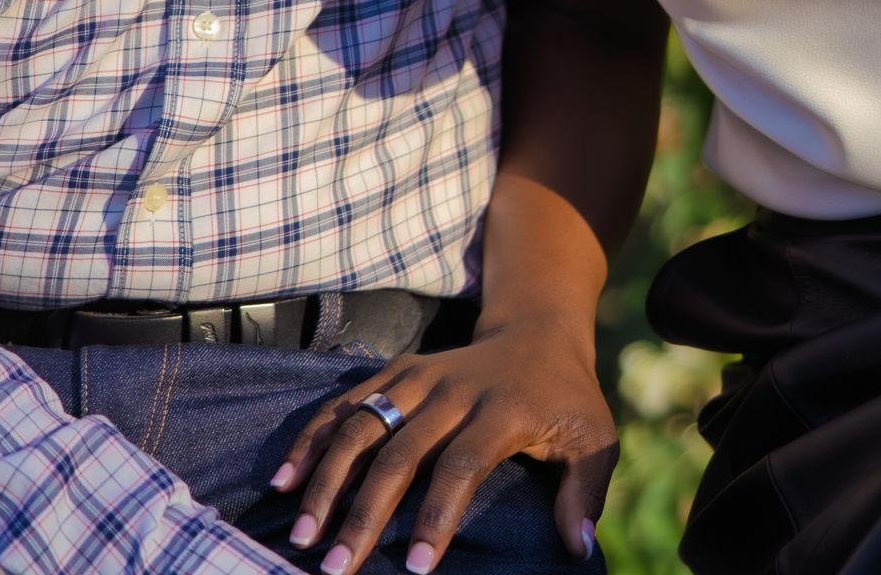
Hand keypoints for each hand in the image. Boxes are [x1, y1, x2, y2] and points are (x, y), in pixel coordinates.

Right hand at [271, 319, 614, 574]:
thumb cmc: (567, 398)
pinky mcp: (395, 370)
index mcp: (501, 410)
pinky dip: (313, 437)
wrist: (537, 329)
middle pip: (399, 452)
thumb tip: (576, 547)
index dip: (437, 515)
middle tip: (336, 569)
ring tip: (302, 534)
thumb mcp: (595, 440)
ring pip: (361, 424)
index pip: (461, 466)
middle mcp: (452, 390)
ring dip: (326, 479)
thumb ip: (585, 494)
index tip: (416, 569)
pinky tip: (285, 479)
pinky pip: (345, 403)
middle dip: (364, 513)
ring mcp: (418, 376)